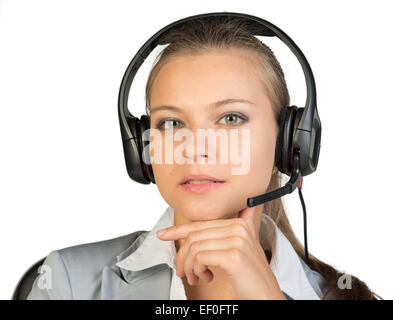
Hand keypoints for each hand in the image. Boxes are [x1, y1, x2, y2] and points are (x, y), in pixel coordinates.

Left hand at [156, 206, 285, 299]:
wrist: (265, 295)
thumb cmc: (249, 275)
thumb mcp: (239, 248)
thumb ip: (231, 231)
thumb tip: (229, 214)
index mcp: (239, 223)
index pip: (201, 224)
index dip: (178, 230)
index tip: (163, 234)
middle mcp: (238, 228)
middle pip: (194, 236)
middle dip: (183, 256)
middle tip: (184, 272)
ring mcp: (237, 241)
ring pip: (194, 247)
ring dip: (190, 267)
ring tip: (197, 277)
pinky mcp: (233, 256)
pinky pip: (200, 258)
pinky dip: (197, 270)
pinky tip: (207, 278)